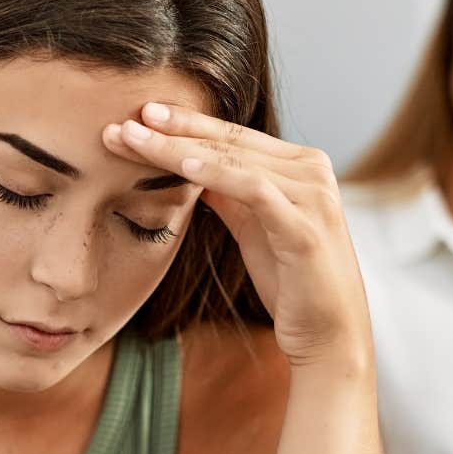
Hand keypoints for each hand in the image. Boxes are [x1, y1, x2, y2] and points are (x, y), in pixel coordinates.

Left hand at [103, 102, 371, 371]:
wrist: (329, 335)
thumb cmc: (292, 283)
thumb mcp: (253, 228)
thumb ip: (229, 194)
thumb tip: (190, 164)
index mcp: (300, 166)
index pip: (231, 136)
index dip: (183, 125)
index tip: (136, 117)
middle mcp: (311, 170)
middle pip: (228, 141)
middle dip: (171, 130)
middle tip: (122, 121)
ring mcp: (312, 195)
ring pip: (234, 159)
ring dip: (179, 148)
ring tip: (134, 139)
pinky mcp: (305, 226)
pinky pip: (254, 190)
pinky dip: (217, 175)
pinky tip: (182, 167)